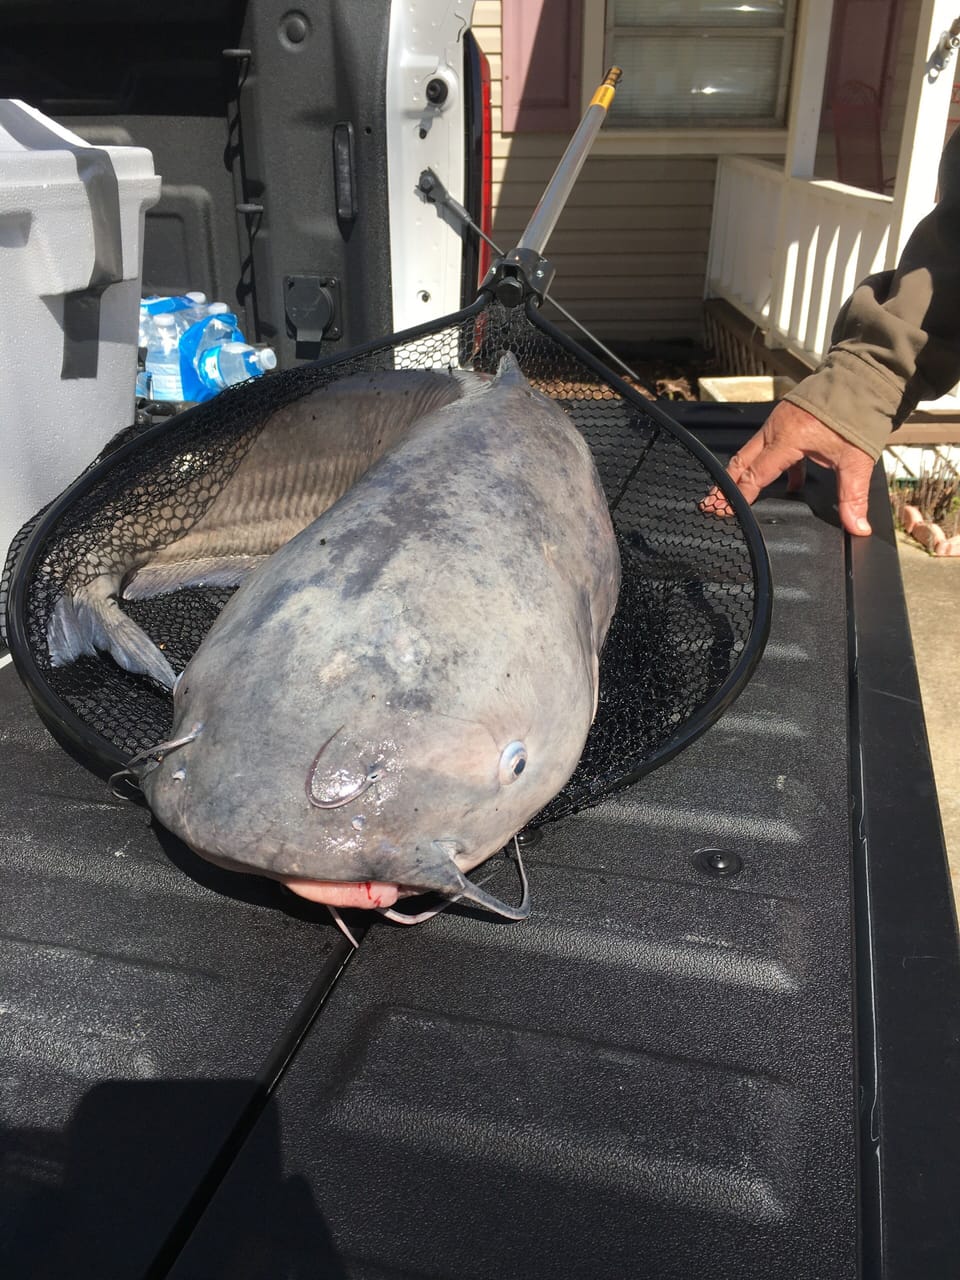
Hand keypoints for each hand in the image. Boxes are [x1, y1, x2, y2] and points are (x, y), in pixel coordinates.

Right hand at [703, 400, 876, 535]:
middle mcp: (776, 429)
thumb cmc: (857, 413)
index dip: (739, 495)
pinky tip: (789, 482)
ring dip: (742, 473)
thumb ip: (852, 496)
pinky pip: (771, 444)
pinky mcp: (789, 418)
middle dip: (726, 484)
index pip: (755, 475)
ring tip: (732, 492)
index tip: (724, 511)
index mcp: (786, 439)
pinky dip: (770, 463)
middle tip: (711, 503)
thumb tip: (857, 528)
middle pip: (741, 461)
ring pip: (752, 452)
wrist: (864, 375)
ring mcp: (780, 421)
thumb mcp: (856, 459)